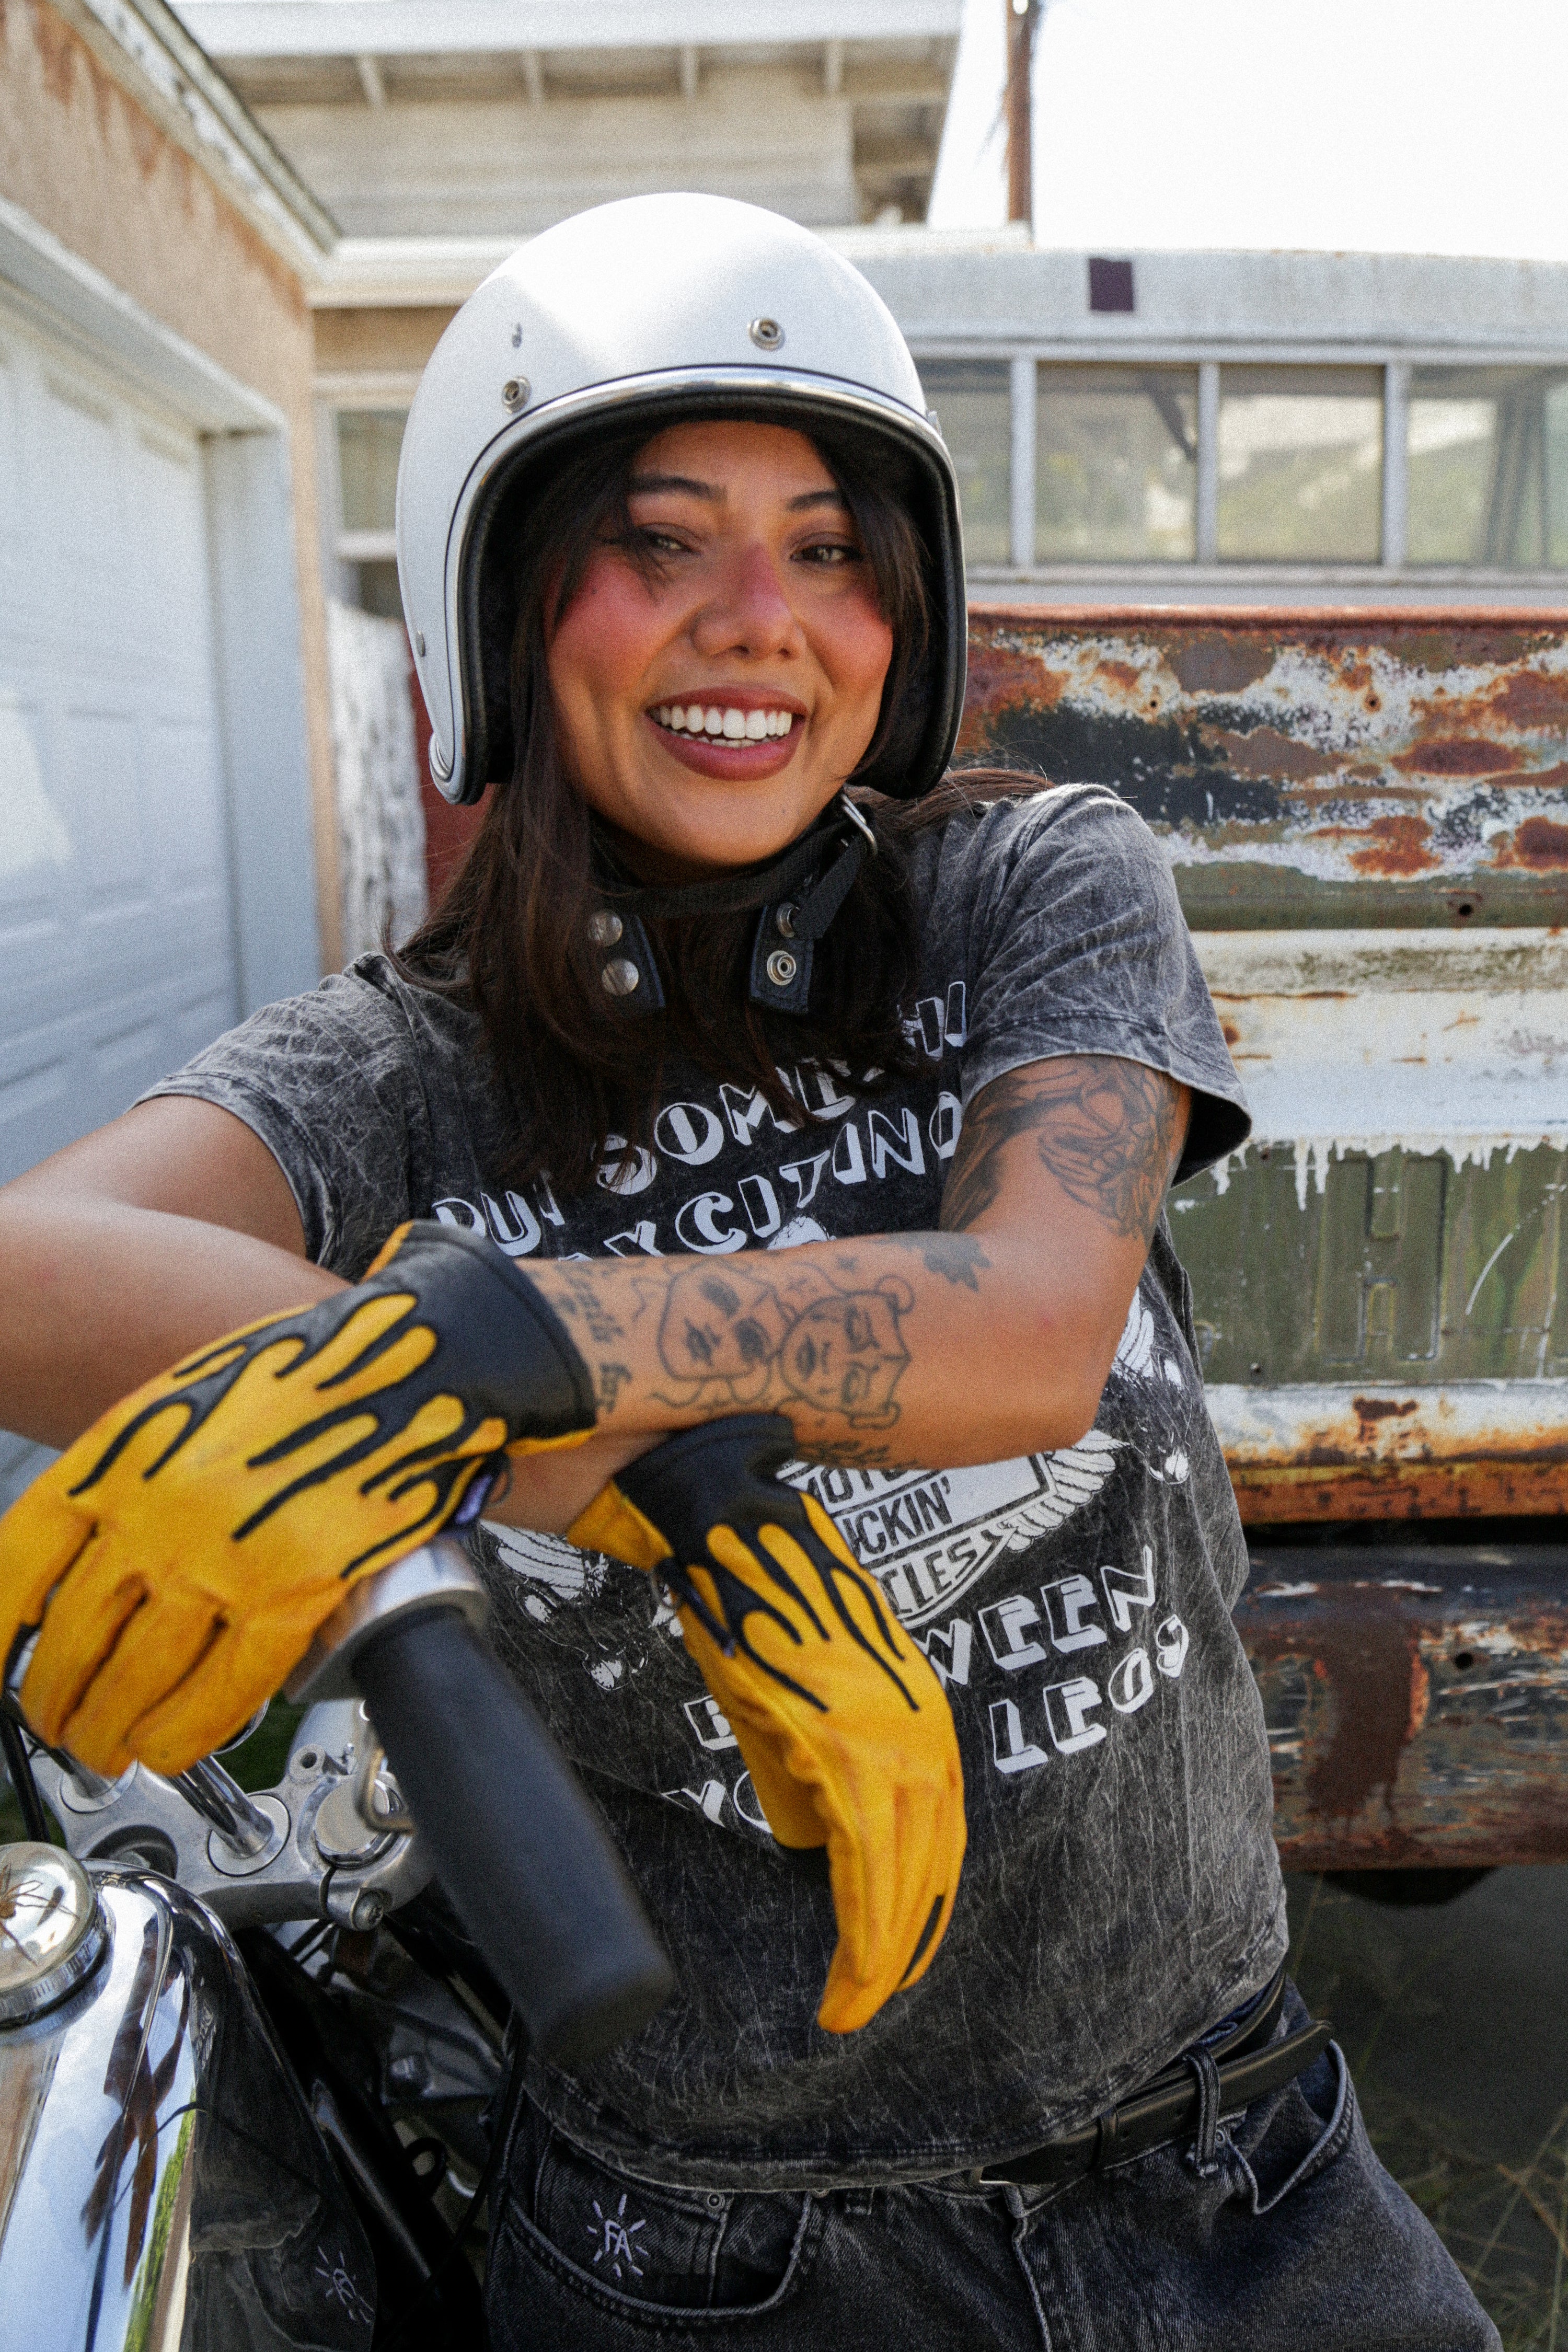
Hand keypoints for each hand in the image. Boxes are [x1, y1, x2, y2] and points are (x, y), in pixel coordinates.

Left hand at [0, 1222, 594, 1775]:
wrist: (409, 1361)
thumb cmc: (310, 1375)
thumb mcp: (186, 1401)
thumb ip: (134, 1478)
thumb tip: (92, 1563)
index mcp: (121, 1456)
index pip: (19, 1570)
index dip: (0, 1638)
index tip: (4, 1665)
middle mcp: (157, 1512)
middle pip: (73, 1640)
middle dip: (57, 1702)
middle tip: (63, 1724)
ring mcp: (222, 1559)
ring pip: (134, 1680)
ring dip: (110, 1731)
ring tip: (109, 1747)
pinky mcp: (291, 1594)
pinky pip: (219, 1693)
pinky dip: (184, 1735)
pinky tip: (168, 1749)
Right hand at [570, 1414, 965, 2033]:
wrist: (730, 1536)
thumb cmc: (755, 1611)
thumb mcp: (804, 1703)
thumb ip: (821, 1772)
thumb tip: (820, 1844)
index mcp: (918, 1719)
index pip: (936, 1834)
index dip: (917, 1906)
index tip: (893, 1961)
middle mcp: (922, 1730)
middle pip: (933, 1864)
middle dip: (908, 1943)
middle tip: (870, 1999)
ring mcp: (890, 1738)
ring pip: (905, 1875)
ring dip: (884, 1953)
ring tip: (854, 2004)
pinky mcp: (846, 1747)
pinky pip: (868, 1862)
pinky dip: (864, 1929)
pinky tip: (848, 1975)